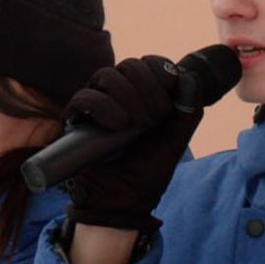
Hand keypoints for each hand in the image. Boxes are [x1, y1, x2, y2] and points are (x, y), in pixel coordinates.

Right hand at [64, 56, 202, 231]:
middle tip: (155, 117)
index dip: (161, 72)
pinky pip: (83, 97)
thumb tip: (190, 76)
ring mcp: (94, 104)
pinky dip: (103, 106)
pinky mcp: (74, 120)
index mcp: (140, 93)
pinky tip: (119, 124)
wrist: (126, 200)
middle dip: (148, 87)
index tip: (169, 101)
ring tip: (137, 124)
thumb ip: (188, 109)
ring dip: (128, 96)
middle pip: (128, 65)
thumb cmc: (148, 168)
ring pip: (106, 76)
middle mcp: (115, 93)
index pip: (148, 63)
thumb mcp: (176, 138)